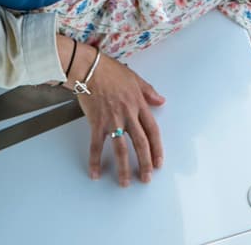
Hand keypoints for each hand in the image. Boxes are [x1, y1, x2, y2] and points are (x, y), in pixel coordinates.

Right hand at [73, 45, 164, 185]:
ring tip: (125, 182)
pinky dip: (95, 160)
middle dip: (144, 163)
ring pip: (121, 149)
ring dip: (123, 168)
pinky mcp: (96, 122)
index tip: (159, 163)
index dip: (157, 148)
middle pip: (140, 143)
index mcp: (139, 105)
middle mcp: (128, 115)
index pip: (152, 131)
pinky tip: (95, 173)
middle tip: (146, 178)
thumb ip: (149, 92)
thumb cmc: (110, 71)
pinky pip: (96, 145)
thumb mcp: (135, 78)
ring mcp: (112, 120)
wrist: (89, 68)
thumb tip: (161, 100)